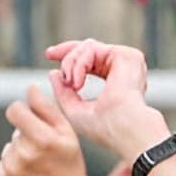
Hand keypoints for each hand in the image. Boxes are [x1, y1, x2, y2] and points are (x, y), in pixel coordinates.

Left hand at [0, 85, 90, 175]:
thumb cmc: (69, 165)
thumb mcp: (67, 134)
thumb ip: (47, 108)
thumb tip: (29, 88)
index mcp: (41, 138)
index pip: (14, 110)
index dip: (22, 112)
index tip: (31, 120)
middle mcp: (24, 155)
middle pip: (14, 132)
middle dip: (27, 138)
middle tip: (45, 154)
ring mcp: (12, 171)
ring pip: (8, 149)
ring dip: (19, 154)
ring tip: (38, 167)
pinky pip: (2, 165)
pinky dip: (12, 169)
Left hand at [45, 39, 171, 162]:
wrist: (123, 128)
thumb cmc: (104, 128)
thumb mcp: (75, 110)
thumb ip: (63, 92)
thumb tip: (54, 73)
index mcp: (115, 84)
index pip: (91, 62)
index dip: (70, 57)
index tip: (49, 55)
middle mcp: (123, 71)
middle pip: (89, 48)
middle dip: (66, 52)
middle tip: (50, 54)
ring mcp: (126, 62)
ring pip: (87, 47)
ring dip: (71, 64)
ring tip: (72, 84)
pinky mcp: (126, 55)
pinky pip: (91, 48)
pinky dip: (79, 64)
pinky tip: (78, 83)